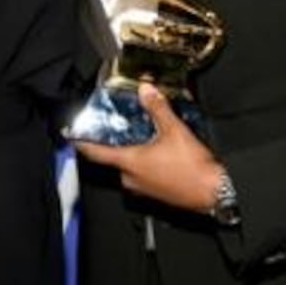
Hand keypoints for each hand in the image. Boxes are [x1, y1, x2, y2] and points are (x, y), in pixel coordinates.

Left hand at [74, 83, 223, 213]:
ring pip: (128, 166)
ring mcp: (142, 188)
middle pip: (113, 157)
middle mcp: (130, 178)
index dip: (81, 141)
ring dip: (132, 151)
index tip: (72, 134)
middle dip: (115, 141)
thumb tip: (146, 91)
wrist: (213, 193)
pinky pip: (141, 173)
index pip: (95, 152)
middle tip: (119, 125)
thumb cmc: (193, 169)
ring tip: (144, 134)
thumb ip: (158, 109)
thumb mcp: (175, 131)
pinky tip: (158, 151)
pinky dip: (144, 161)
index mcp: (129, 163)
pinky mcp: (154, 192)